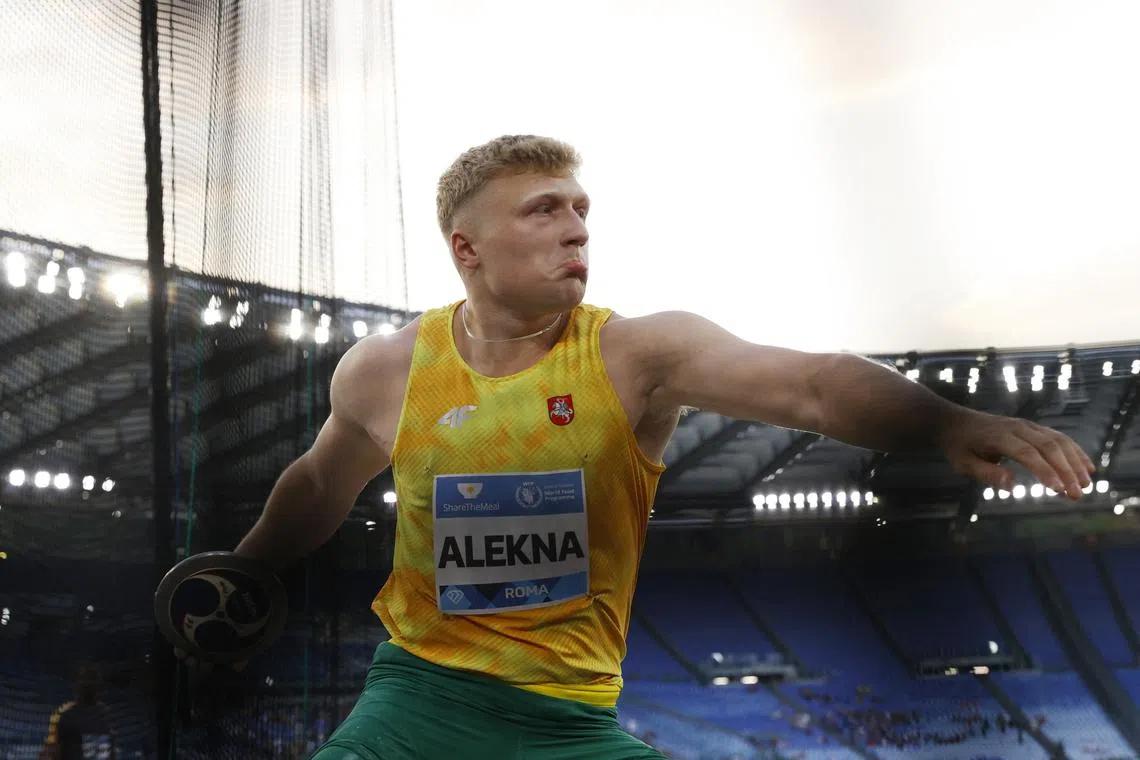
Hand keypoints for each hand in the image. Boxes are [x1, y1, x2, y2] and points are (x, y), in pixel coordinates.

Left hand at [939, 412, 1095, 499]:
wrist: (956, 421)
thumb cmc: (960, 446)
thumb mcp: (963, 464)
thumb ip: (986, 474)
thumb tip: (1011, 485)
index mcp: (999, 436)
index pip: (1027, 453)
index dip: (1044, 470)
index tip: (1059, 490)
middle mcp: (1017, 427)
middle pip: (1048, 446)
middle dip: (1066, 471)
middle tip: (1078, 494)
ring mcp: (1028, 425)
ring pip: (1058, 440)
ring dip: (1075, 462)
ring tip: (1087, 485)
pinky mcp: (1034, 428)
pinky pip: (1059, 437)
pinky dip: (1075, 452)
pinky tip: (1087, 468)